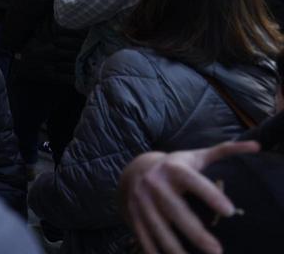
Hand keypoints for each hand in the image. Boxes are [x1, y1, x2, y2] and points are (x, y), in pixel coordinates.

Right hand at [121, 141, 258, 253]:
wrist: (133, 171)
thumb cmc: (174, 167)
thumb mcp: (195, 157)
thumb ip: (224, 151)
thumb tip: (256, 146)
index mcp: (173, 168)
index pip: (193, 181)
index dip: (210, 195)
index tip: (229, 211)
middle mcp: (155, 184)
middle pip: (176, 211)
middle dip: (196, 232)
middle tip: (217, 250)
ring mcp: (142, 202)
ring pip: (160, 229)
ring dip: (176, 249)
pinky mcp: (133, 216)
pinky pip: (144, 237)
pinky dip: (155, 252)